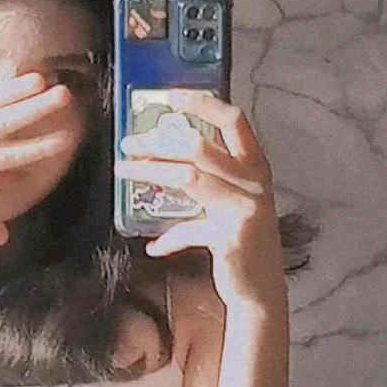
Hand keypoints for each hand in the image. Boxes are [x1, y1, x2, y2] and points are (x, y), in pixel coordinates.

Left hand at [115, 89, 285, 307]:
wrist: (261, 288)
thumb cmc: (243, 241)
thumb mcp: (232, 204)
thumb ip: (207, 181)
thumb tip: (162, 161)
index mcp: (256, 166)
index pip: (232, 120)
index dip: (202, 103)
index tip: (170, 97)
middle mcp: (253, 182)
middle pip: (199, 145)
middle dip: (158, 141)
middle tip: (129, 143)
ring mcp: (243, 209)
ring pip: (188, 176)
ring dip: (150, 170)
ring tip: (125, 170)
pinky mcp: (230, 237)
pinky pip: (188, 230)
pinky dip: (168, 239)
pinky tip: (154, 246)